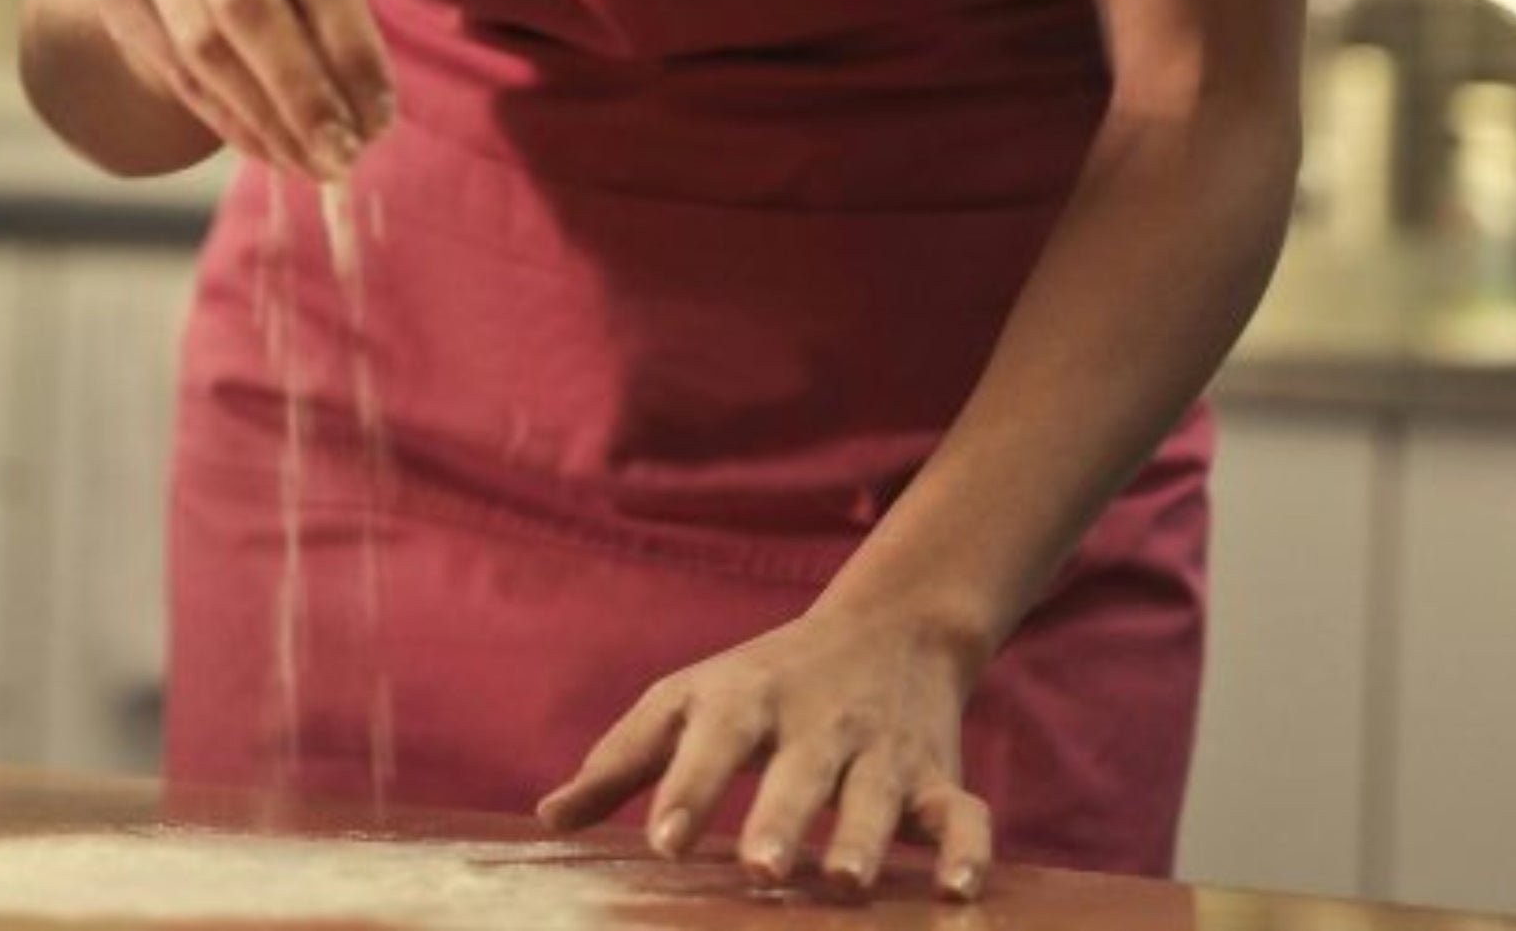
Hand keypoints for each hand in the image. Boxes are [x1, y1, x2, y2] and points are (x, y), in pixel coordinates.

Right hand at [94, 0, 391, 179]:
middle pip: (249, 6)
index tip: (380, 117)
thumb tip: (365, 116)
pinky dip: (228, 119)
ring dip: (265, 118)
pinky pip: (176, 69)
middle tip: (343, 155)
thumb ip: (345, 8)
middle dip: (302, 94)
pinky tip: (269, 146)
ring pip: (205, 46)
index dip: (351, 51)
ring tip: (311, 161)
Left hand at [534, 597, 994, 900]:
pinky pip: (964, 812)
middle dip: (783, 816)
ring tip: (845, 883)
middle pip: (801, 769)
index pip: (712, 739)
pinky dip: (968, 849)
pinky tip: (959, 890)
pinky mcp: (939, 775)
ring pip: (880, 793)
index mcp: (747, 698)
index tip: (662, 840)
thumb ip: (624, 759)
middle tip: (762, 867)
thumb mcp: (691, 699)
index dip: (688, 788)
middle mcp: (818, 721)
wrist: (893, 625)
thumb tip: (547, 818)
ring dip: (865, 837)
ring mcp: (882, 750)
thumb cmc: (765, 679)